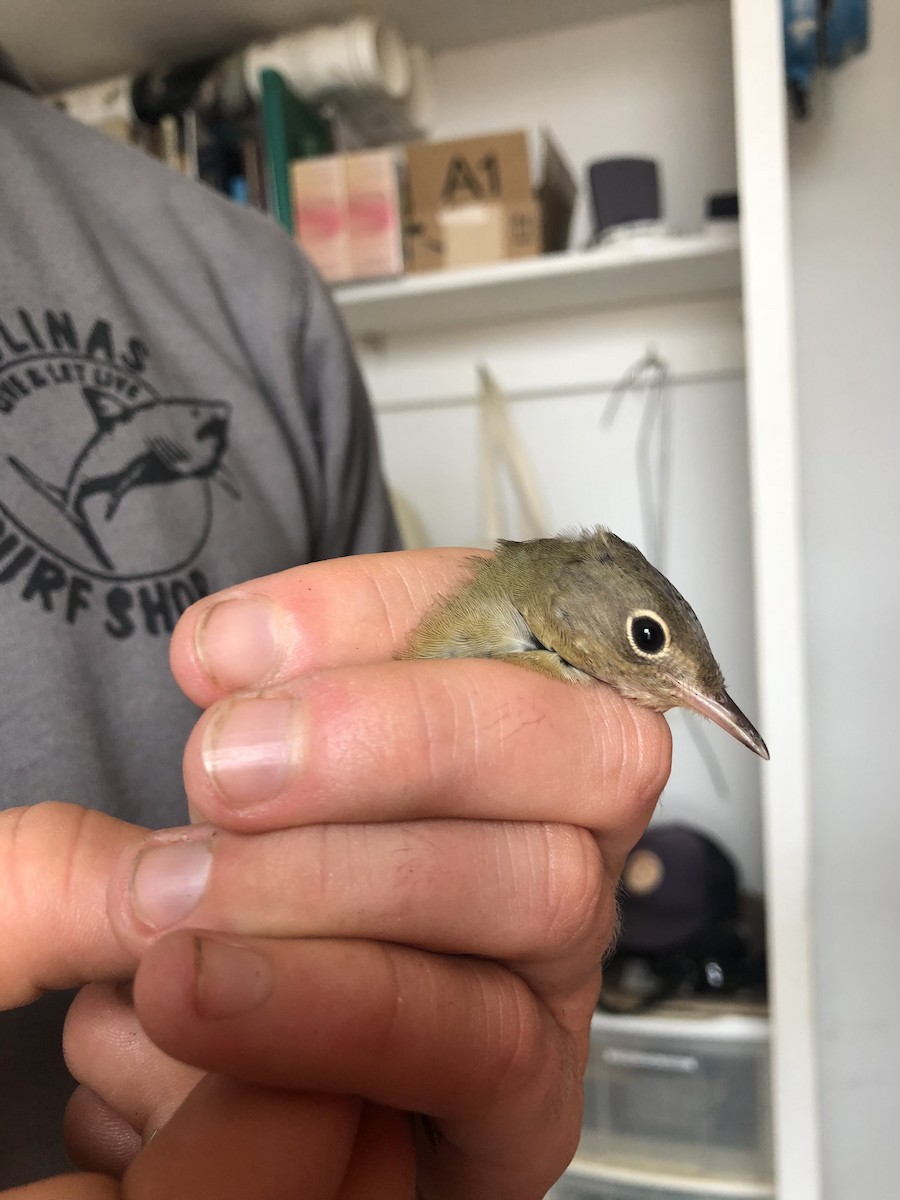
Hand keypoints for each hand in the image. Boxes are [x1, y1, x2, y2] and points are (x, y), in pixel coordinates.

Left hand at [67, 549, 670, 1198]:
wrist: (244, 1099)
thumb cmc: (247, 917)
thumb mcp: (220, 803)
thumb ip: (232, 720)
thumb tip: (223, 656)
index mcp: (513, 729)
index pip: (517, 618)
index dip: (378, 612)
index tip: (225, 647)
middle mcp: (567, 835)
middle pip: (586, 745)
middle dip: (395, 735)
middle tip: (223, 768)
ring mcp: (562, 965)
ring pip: (544, 883)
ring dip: (344, 877)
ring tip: (179, 897)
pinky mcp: (534, 1094)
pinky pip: (481, 1039)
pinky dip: (338, 1004)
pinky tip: (202, 996)